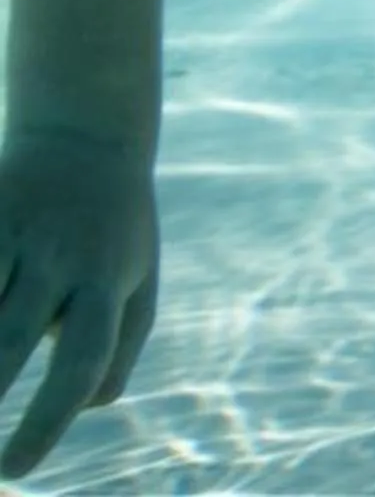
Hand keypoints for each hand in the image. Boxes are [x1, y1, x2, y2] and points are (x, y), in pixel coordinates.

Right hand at [0, 129, 160, 475]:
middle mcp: (59, 259)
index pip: (81, 363)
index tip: (14, 470)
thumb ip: (121, 344)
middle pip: (9, 337)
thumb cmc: (112, 231)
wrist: (86, 136)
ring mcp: (15, 233)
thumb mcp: (136, 280)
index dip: (46, 420)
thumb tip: (87, 405)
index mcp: (106, 283)